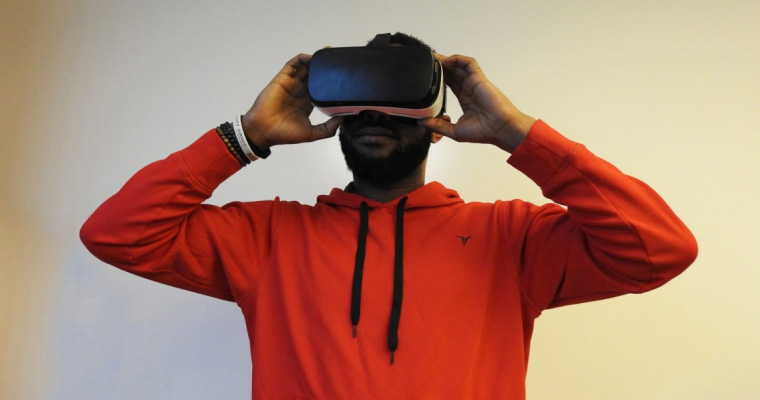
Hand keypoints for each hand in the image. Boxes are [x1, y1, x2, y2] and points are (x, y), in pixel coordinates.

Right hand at [241, 54, 343, 148]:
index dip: (331, 81)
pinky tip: (310, 57)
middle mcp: (301, 91)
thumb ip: (328, 128)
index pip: (322, 88)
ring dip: (315, 60)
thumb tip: (344, 119)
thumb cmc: (285, 134)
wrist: (264, 130)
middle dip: (325, 66)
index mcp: (308, 103)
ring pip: (305, 67)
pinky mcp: (282, 78)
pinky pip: (292, 64)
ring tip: (327, 53)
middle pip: (315, 75)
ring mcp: (292, 84)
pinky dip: (301, 59)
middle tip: (338, 58)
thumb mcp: (312, 134)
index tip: (343, 76)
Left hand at [418, 54, 535, 152]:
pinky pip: (469, 63)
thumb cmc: (483, 132)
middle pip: (453, 72)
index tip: (427, 75)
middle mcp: (469, 89)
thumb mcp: (454, 131)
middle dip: (440, 66)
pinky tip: (447, 60)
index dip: (439, 77)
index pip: (449, 83)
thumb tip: (421, 122)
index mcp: (465, 99)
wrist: (500, 129)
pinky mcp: (479, 78)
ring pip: (459, 66)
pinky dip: (458, 59)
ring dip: (447, 60)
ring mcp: (474, 82)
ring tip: (434, 58)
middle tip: (427, 62)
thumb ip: (438, 126)